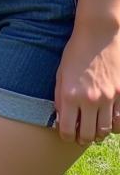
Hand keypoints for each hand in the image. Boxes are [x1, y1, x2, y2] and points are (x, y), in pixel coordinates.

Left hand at [55, 21, 119, 143]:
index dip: (66, 136)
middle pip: (88, 134)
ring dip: (98, 134)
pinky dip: (114, 125)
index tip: (66, 135)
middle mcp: (89, 100)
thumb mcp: (61, 73)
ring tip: (93, 130)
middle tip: (80, 136)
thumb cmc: (75, 52)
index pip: (67, 129)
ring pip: (105, 130)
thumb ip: (60, 97)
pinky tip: (107, 121)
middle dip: (82, 138)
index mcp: (70, 94)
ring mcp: (108, 98)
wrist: (98, 35)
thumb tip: (62, 118)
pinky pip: (119, 120)